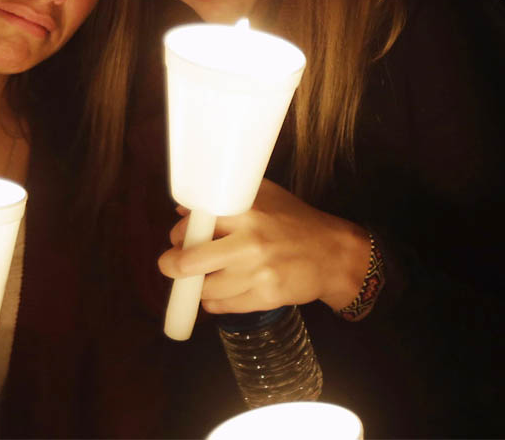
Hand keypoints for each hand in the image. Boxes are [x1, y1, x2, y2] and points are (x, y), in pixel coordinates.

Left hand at [158, 179, 371, 313]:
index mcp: (246, 212)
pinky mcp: (265, 298)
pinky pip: (222, 306)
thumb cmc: (294, 221)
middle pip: (188, 262)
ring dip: (198, 285)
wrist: (332, 255)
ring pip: (204, 288)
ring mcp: (257, 274)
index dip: (179, 233)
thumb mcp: (264, 197)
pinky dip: (215, 301)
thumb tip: (182, 209)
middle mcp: (249, 242)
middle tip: (172, 264)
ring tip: (205, 277)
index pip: (193, 225)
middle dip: (172, 265)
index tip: (180, 237)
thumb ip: (225, 200)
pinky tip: (222, 291)